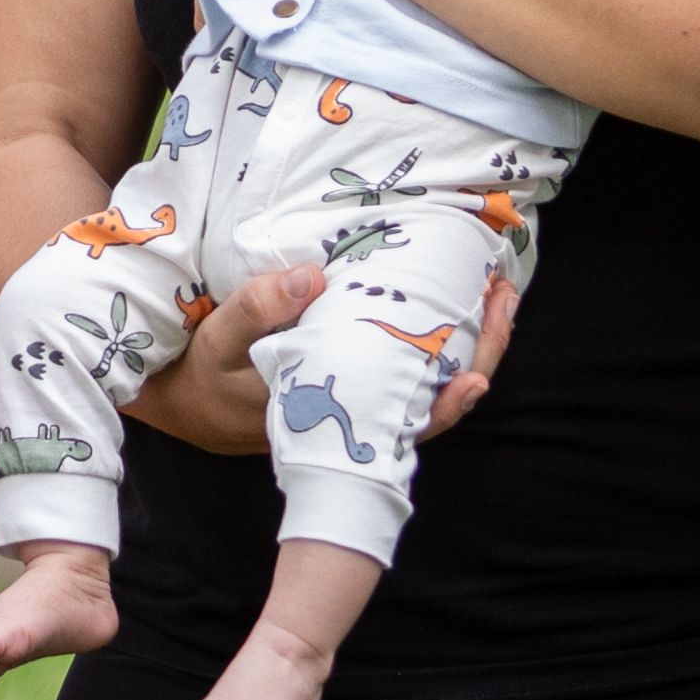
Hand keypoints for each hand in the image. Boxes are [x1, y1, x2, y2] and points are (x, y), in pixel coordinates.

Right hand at [124, 259, 525, 454]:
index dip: (445, 407)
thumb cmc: (211, 373)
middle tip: (504, 298)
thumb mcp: (223, 336)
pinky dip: (445, 343)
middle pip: (436, 404)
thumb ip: (260, 307)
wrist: (195, 404)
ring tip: (499, 295)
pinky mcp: (362, 384)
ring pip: (433, 387)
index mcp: (332, 414)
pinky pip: (416, 372)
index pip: (403, 424)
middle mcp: (357, 416)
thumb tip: (312, 276)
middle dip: (482, 357)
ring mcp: (363, 401)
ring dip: (473, 346)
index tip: (475, 378)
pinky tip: (463, 307)